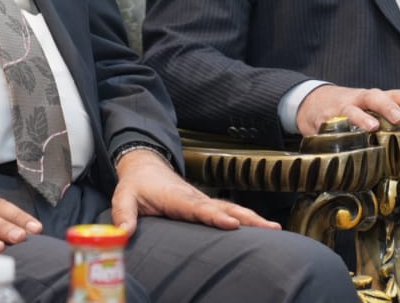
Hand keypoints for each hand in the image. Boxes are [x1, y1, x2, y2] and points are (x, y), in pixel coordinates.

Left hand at [109, 147, 278, 235]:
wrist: (145, 166)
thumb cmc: (136, 184)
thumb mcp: (124, 198)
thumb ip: (124, 214)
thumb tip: (123, 233)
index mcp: (177, 198)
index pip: (198, 209)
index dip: (215, 217)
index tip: (232, 224)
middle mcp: (195, 198)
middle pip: (225, 209)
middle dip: (248, 219)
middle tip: (271, 228)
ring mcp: (203, 201)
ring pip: (232, 210)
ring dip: (253, 219)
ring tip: (276, 229)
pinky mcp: (207, 205)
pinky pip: (229, 212)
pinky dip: (247, 219)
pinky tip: (262, 229)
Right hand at [296, 85, 399, 135]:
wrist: (312, 102)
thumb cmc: (349, 110)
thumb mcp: (369, 110)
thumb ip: (387, 123)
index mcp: (375, 99)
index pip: (398, 95)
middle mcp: (359, 100)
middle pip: (375, 96)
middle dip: (388, 106)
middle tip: (399, 118)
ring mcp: (341, 108)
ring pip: (352, 109)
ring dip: (363, 117)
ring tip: (372, 127)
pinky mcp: (324, 119)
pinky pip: (330, 125)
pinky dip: (336, 130)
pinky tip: (342, 139)